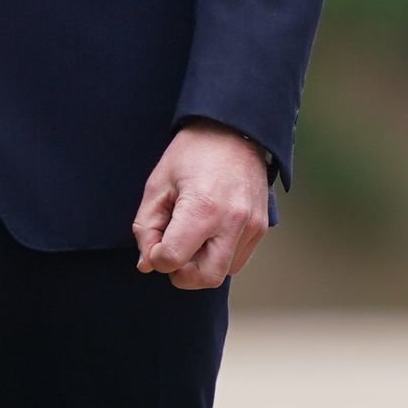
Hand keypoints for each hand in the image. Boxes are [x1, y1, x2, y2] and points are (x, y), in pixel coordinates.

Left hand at [132, 121, 271, 289]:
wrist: (234, 129)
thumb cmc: (192, 153)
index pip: (173, 260)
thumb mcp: (157, 184)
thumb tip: (148, 263)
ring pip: (224, 272)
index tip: (156, 241)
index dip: (157, 257)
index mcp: (202, 208)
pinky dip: (220, 256)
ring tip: (193, 238)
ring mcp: (251, 226)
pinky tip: (210, 233)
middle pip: (205, 278)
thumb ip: (146, 228)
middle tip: (173, 253)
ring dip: (202, 265)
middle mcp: (232, 221)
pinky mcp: (261, 227)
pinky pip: (238, 260)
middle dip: (182, 274)